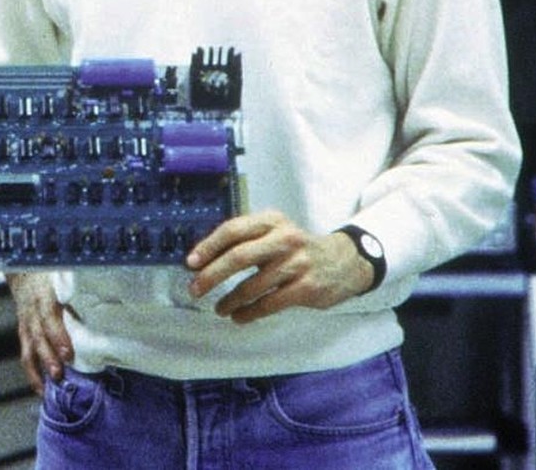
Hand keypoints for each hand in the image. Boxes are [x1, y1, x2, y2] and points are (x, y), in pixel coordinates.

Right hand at [8, 272, 74, 394]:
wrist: (24, 267)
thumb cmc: (51, 272)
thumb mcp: (62, 275)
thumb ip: (78, 290)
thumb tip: (106, 304)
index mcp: (44, 295)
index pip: (48, 316)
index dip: (57, 335)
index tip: (67, 353)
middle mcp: (32, 311)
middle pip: (38, 336)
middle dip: (48, 357)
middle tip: (59, 374)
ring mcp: (26, 323)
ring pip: (29, 348)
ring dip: (38, 370)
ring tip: (47, 389)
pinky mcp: (24, 332)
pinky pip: (26, 355)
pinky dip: (32, 373)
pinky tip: (41, 389)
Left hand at [185, 210, 372, 322]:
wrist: (344, 262)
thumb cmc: (297, 248)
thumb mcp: (275, 232)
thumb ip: (245, 240)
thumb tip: (203, 260)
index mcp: (271, 220)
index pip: (233, 230)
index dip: (208, 246)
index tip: (191, 263)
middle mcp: (284, 238)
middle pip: (239, 256)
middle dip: (212, 275)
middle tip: (195, 289)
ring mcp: (297, 263)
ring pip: (253, 285)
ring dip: (230, 299)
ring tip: (219, 308)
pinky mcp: (306, 287)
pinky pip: (269, 303)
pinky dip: (249, 312)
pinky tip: (238, 316)